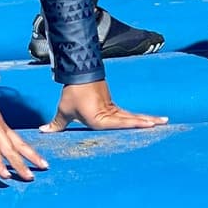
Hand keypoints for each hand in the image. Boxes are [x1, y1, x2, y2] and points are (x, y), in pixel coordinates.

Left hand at [40, 80, 168, 133]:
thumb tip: (43, 132)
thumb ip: (56, 125)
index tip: (150, 124)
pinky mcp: (113, 106)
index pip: (121, 122)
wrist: (78, 74)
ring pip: (133, 116)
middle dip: (148, 121)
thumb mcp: (64, 110)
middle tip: (164, 123)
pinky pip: (129, 114)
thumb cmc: (72, 94)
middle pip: (132, 118)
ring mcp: (113, 109)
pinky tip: (149, 121)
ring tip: (163, 121)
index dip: (136, 123)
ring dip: (148, 119)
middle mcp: (110, 114)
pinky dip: (140, 118)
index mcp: (100, 118)